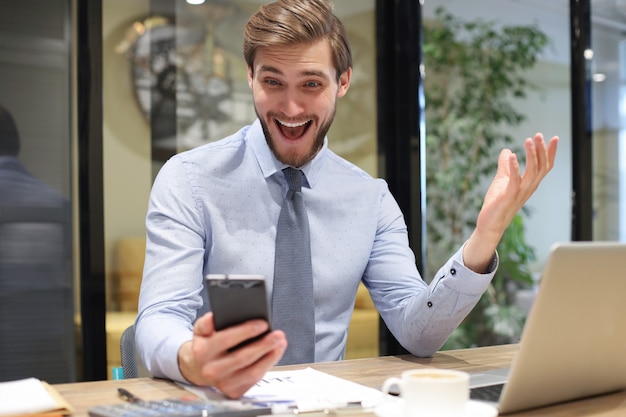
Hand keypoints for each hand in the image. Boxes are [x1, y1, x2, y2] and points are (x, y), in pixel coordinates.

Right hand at [178, 312, 286, 397]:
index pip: (226, 339)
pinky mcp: (234, 392)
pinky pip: (255, 380)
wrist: (199, 368)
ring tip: (281, 343)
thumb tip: (214, 317)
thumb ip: (206, 322)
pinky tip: (274, 353)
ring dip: (270, 357)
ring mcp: (223, 384)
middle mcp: (212, 370)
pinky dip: (267, 365)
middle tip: (278, 334)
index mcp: (203, 351)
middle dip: (263, 345)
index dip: (246, 331)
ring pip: (252, 372)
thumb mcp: (201, 330)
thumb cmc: (207, 345)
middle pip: (242, 357)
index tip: (263, 323)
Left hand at [463, 133, 558, 272]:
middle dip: (542, 150)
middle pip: (541, 167)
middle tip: (538, 135)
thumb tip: (506, 150)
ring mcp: (520, 193)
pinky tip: (512, 156)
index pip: (545, 167)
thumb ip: (505, 166)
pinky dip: (515, 168)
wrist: (489, 224)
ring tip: (528, 140)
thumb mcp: (501, 180)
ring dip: (532, 156)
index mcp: (529, 184)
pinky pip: (514, 182)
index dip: (550, 153)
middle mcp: (528, 188)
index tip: (555, 138)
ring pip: (532, 173)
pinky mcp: (508, 197)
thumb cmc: (496, 203)